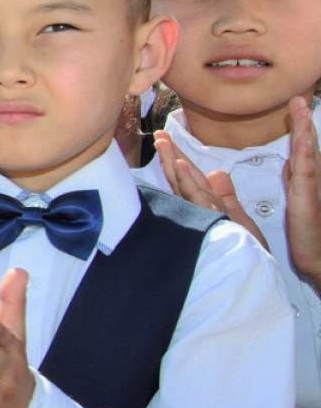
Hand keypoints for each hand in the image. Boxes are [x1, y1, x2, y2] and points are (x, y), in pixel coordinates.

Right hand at [154, 130, 268, 248]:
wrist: (247, 272)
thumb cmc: (242, 249)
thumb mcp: (237, 217)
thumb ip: (226, 195)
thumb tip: (216, 173)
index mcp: (206, 204)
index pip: (189, 176)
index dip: (178, 156)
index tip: (166, 139)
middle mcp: (199, 207)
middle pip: (182, 176)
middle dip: (171, 155)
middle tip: (159, 135)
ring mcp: (201, 213)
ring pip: (184, 184)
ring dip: (173, 162)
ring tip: (164, 143)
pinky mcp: (208, 220)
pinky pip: (196, 198)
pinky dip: (186, 181)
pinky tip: (179, 167)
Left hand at [284, 96, 320, 284]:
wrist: (320, 255)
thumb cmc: (311, 231)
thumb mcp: (300, 197)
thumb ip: (295, 177)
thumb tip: (291, 159)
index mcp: (308, 176)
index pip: (303, 146)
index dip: (300, 126)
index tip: (296, 105)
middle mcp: (314, 178)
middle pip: (308, 144)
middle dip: (303, 120)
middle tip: (299, 99)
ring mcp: (314, 186)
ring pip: (308, 153)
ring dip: (304, 130)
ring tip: (299, 108)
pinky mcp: (308, 198)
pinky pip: (305, 174)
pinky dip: (304, 156)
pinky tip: (301, 141)